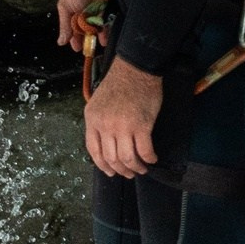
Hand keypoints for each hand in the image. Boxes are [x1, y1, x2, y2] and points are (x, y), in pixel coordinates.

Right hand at [56, 0, 112, 50]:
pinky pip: (106, 21)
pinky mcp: (107, 8)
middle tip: (89, 49)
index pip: (72, 28)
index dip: (74, 38)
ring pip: (97, 27)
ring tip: (101, 43)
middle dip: (87, 39)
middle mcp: (83, 11)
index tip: (77, 48)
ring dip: (98, 35)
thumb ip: (65, 26)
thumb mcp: (66, 8)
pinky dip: (106, 29)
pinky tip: (106, 36)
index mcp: (71, 11)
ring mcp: (96, 10)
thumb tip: (60, 42)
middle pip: (85, 29)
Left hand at [84, 56, 161, 178]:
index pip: (94, 151)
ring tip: (141, 168)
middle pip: (111, 158)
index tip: (110, 172)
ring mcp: (123, 126)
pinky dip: (149, 158)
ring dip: (136, 167)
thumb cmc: (118, 84)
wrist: (135, 70)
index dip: (102, 165)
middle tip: (129, 173)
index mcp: (92, 119)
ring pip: (127, 158)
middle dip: (121, 170)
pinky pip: (145, 150)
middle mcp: (105, 125)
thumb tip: (105, 144)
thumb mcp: (98, 103)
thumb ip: (99, 123)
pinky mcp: (142, 125)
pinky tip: (152, 158)